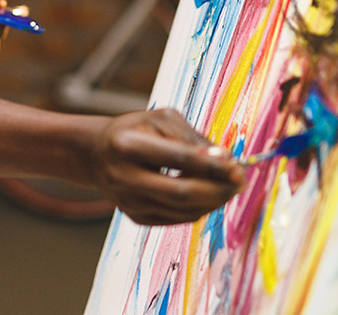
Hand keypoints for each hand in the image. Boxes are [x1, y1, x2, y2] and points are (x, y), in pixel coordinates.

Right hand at [90, 109, 244, 225]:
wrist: (97, 153)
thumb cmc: (135, 129)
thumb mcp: (160, 119)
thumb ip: (193, 139)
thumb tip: (226, 161)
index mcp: (128, 144)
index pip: (178, 158)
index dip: (212, 165)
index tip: (238, 167)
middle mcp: (124, 176)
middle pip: (182, 192)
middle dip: (218, 189)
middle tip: (240, 181)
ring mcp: (129, 201)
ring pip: (184, 209)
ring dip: (214, 200)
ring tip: (228, 185)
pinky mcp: (136, 217)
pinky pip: (178, 217)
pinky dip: (199, 207)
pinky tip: (208, 192)